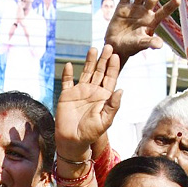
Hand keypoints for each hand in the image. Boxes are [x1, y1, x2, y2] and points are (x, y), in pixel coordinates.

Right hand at [54, 45, 122, 159]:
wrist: (72, 141)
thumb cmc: (90, 133)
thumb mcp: (105, 121)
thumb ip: (113, 105)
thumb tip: (121, 89)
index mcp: (104, 97)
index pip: (110, 78)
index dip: (113, 67)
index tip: (115, 55)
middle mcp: (92, 92)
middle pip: (99, 72)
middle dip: (103, 59)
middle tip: (108, 46)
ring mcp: (79, 92)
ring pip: (86, 73)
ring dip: (89, 61)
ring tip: (93, 49)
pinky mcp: (67, 95)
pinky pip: (67, 81)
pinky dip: (68, 73)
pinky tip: (70, 64)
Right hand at [105, 0, 179, 63]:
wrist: (115, 46)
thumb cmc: (130, 47)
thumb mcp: (140, 45)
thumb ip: (149, 43)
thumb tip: (159, 45)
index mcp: (152, 21)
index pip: (163, 12)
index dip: (170, 6)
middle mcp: (145, 11)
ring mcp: (134, 7)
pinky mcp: (122, 6)